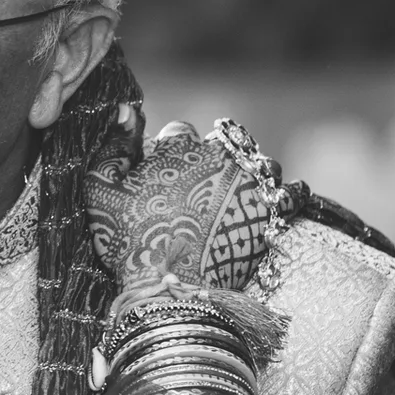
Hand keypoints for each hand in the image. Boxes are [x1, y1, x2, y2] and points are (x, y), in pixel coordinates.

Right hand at [85, 108, 282, 312]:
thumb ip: (114, 143)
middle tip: (197, 194)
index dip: (170, 153)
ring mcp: (249, 182)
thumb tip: (126, 108)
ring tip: (235, 197)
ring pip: (258, 164)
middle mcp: (219, 154)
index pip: (179, 133)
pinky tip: (272, 204)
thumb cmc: (129, 238)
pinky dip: (284, 195)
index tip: (164, 176)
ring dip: (249, 174)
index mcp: (179, 144)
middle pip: (220, 147)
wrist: (169, 286)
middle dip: (211, 163)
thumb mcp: (102, 187)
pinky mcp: (271, 212)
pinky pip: (291, 193)